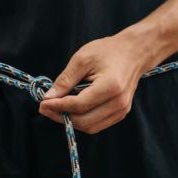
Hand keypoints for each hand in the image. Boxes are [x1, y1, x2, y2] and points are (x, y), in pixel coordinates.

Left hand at [36, 32, 155, 134]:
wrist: (134, 52)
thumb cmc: (108, 51)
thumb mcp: (82, 59)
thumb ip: (65, 80)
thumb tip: (49, 97)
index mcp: (110, 87)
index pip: (78, 105)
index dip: (58, 106)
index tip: (42, 103)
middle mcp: (118, 103)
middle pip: (84, 121)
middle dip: (61, 116)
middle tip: (45, 107)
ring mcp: (122, 110)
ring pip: (90, 127)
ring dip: (71, 121)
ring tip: (56, 109)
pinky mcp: (121, 113)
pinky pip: (98, 124)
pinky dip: (82, 121)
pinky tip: (71, 110)